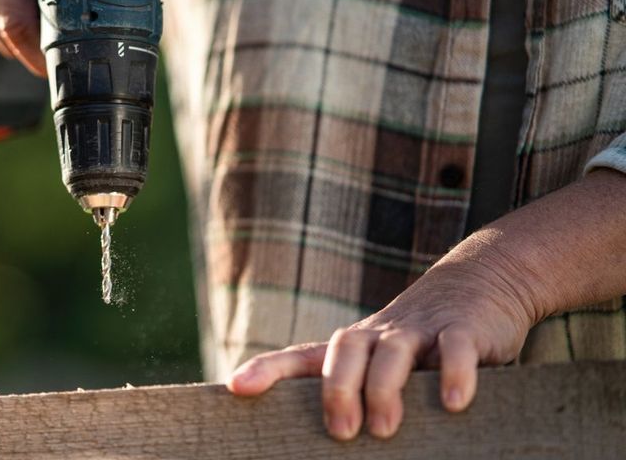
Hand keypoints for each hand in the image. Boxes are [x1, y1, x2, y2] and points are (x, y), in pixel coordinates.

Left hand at [227, 258, 536, 440]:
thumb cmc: (422, 340)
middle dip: (337, 389)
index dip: (267, 369)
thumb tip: (332, 438)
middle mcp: (380, 333)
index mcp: (354, 346)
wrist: (481, 279)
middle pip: (344, 350)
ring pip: (392, 352)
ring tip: (384, 429)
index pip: (300, 356)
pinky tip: (452, 403)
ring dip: (385, 389)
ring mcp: (421, 330)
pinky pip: (455, 349)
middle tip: (340, 431)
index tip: (236, 387)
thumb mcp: (387, 362)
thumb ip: (361, 393)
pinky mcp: (463, 330)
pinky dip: (454, 374)